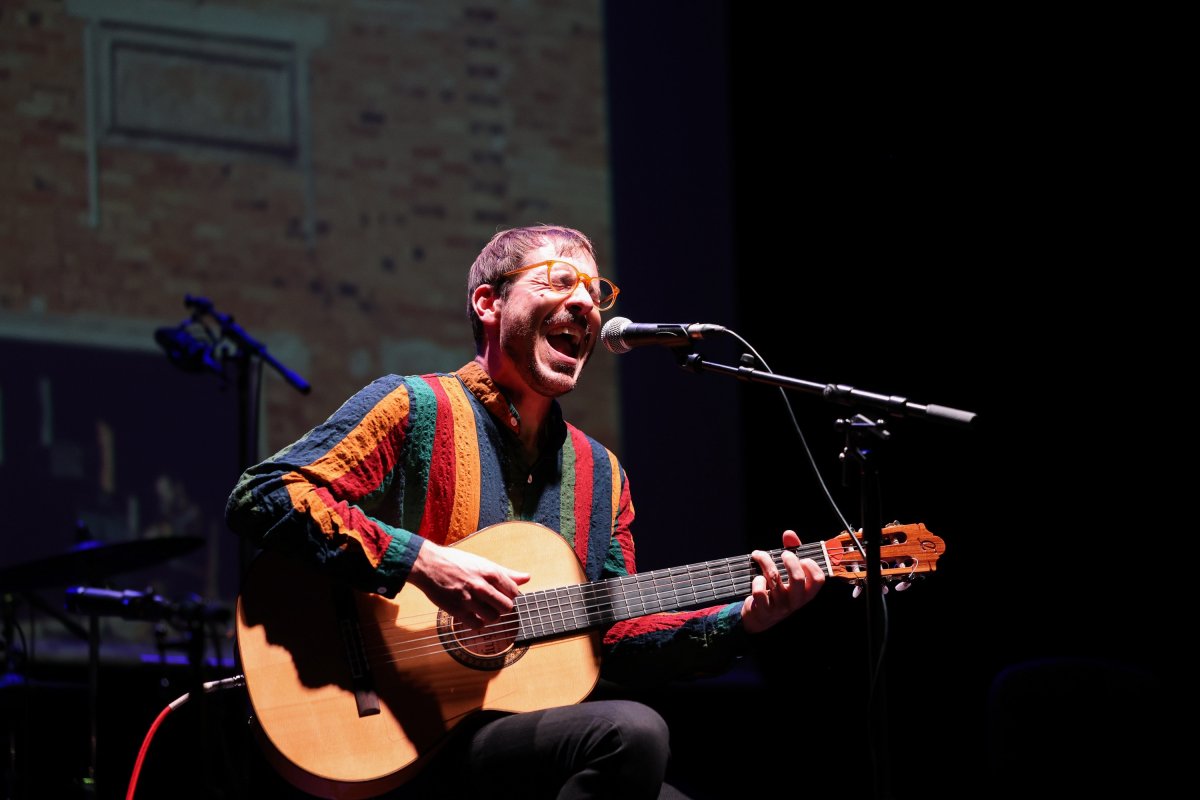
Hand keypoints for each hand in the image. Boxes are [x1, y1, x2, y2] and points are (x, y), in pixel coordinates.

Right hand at [408, 541, 530, 628]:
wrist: (428, 564)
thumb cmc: (457, 562)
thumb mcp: (483, 563)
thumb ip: (506, 573)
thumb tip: (527, 578)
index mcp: (490, 572)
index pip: (514, 592)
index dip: (510, 595)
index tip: (503, 594)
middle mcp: (481, 586)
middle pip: (507, 607)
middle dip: (503, 607)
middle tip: (494, 604)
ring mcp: (469, 599)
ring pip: (493, 617)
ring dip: (491, 616)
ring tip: (484, 609)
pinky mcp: (457, 611)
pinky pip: (477, 625)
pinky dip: (478, 624)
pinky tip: (474, 616)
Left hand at [740, 530, 824, 633]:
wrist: (760, 617)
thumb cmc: (777, 591)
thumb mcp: (787, 575)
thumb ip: (791, 552)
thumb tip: (789, 534)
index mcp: (805, 592)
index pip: (818, 580)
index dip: (812, 566)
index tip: (803, 558)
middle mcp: (795, 601)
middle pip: (797, 578)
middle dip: (789, 560)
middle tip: (782, 554)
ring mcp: (780, 607)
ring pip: (774, 578)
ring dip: (765, 561)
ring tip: (759, 555)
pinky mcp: (764, 610)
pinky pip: (759, 592)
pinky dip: (756, 581)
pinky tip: (756, 578)